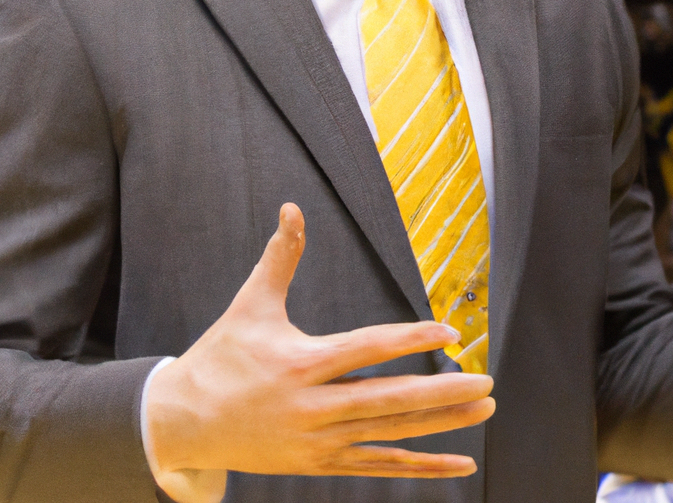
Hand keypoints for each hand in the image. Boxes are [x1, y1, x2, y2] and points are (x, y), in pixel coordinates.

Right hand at [146, 203, 494, 480]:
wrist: (185, 423)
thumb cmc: (221, 356)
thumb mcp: (251, 303)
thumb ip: (281, 256)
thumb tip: (292, 207)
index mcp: (301, 362)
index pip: (367, 349)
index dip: (411, 339)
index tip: (450, 331)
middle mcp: (315, 407)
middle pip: (390, 399)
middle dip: (443, 392)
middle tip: (487, 381)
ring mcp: (320, 441)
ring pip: (391, 433)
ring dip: (441, 425)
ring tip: (482, 409)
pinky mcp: (321, 463)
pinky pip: (379, 465)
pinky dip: (421, 465)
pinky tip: (459, 462)